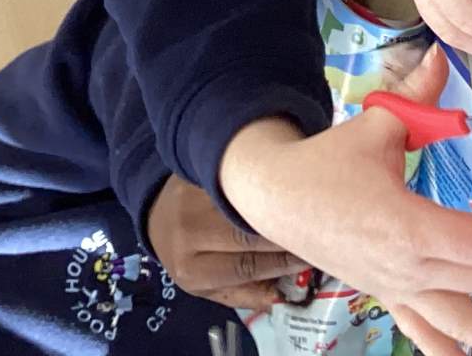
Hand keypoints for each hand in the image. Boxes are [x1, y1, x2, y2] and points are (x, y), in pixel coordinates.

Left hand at [146, 175, 305, 309]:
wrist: (157, 214)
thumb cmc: (190, 254)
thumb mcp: (208, 285)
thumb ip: (245, 294)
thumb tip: (283, 298)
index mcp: (193, 270)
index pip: (246, 267)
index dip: (282, 262)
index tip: (311, 255)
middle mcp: (188, 235)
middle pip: (245, 235)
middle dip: (283, 234)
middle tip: (314, 230)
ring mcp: (190, 200)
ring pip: (242, 203)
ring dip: (274, 204)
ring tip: (303, 206)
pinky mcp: (196, 173)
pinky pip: (235, 177)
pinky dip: (260, 181)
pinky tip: (281, 182)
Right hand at [220, 47, 471, 355]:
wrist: (276, 196)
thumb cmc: (325, 164)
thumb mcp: (376, 124)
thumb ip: (417, 96)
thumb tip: (440, 55)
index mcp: (407, 226)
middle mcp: (406, 267)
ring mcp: (396, 287)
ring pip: (458, 321)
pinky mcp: (386, 294)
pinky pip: (422, 331)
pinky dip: (447, 350)